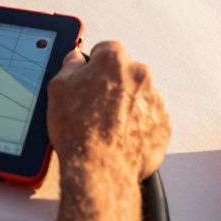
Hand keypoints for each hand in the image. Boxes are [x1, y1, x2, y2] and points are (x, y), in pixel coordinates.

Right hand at [48, 41, 170, 183]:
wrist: (100, 169)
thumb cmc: (80, 132)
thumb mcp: (58, 88)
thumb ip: (70, 65)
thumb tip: (76, 60)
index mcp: (114, 60)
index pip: (104, 51)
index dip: (92, 67)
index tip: (87, 80)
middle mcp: (139, 75)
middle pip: (123, 72)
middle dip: (110, 85)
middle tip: (93, 107)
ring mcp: (155, 100)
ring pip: (137, 95)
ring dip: (124, 105)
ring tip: (105, 126)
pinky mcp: (163, 124)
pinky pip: (148, 118)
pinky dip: (136, 124)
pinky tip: (119, 136)